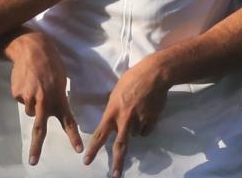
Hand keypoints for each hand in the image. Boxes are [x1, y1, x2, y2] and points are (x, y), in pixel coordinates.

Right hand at [7, 32, 82, 164]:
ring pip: (30, 111)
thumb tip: (48, 111)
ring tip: (35, 85)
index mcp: (59, 97)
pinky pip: (21, 100)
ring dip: (33, 103)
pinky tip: (26, 80)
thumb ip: (56, 97)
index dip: (73, 136)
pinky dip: (24, 93)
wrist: (31, 48)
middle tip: (33, 162)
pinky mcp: (17, 94)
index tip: (78, 150)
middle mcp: (44, 100)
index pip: (68, 121)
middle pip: (40, 129)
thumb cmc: (51, 63)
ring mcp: (28, 98)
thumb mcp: (61, 80)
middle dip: (36, 147)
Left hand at [84, 57, 169, 177]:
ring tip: (138, 111)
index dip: (93, 149)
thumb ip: (115, 108)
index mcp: (112, 111)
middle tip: (114, 176)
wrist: (154, 74)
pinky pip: (146, 130)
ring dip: (135, 129)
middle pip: (120, 146)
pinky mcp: (152, 121)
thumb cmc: (132, 78)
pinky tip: (147, 113)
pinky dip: (146, 125)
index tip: (87, 161)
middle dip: (117, 162)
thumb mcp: (116, 92)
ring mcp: (139, 121)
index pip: (100, 134)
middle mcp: (125, 119)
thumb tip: (115, 118)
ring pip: (135, 134)